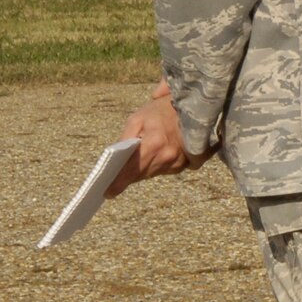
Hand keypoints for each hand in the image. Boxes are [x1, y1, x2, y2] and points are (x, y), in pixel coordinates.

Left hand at [106, 79, 210, 197]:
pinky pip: (164, 170)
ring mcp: (178, 162)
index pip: (131, 170)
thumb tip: (114, 158)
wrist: (194, 109)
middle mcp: (167, 157)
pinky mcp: (185, 164)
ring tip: (136, 160)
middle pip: (140, 175)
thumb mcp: (138, 118)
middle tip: (114, 176)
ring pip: (152, 174)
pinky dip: (156, 165)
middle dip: (128, 175)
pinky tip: (155, 154)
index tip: (107, 193)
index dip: (118, 183)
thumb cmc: (162, 111)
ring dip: (142, 169)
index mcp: (153, 144)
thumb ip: (125, 138)